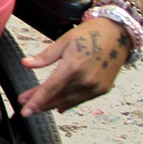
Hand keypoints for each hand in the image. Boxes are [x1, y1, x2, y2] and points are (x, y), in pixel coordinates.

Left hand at [17, 17, 131, 116]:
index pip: (50, 88)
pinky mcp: (103, 89)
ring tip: (39, 107)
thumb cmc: (90, 34)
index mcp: (73, 67)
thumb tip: (26, 64)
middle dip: (40, 104)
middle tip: (26, 109)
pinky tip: (59, 106)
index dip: (36, 100)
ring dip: (52, 105)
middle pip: (58, 97)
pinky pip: (81, 100)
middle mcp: (85, 80)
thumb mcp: (64, 41)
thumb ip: (45, 56)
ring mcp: (96, 86)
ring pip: (69, 101)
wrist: (117, 34)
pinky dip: (69, 103)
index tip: (25, 110)